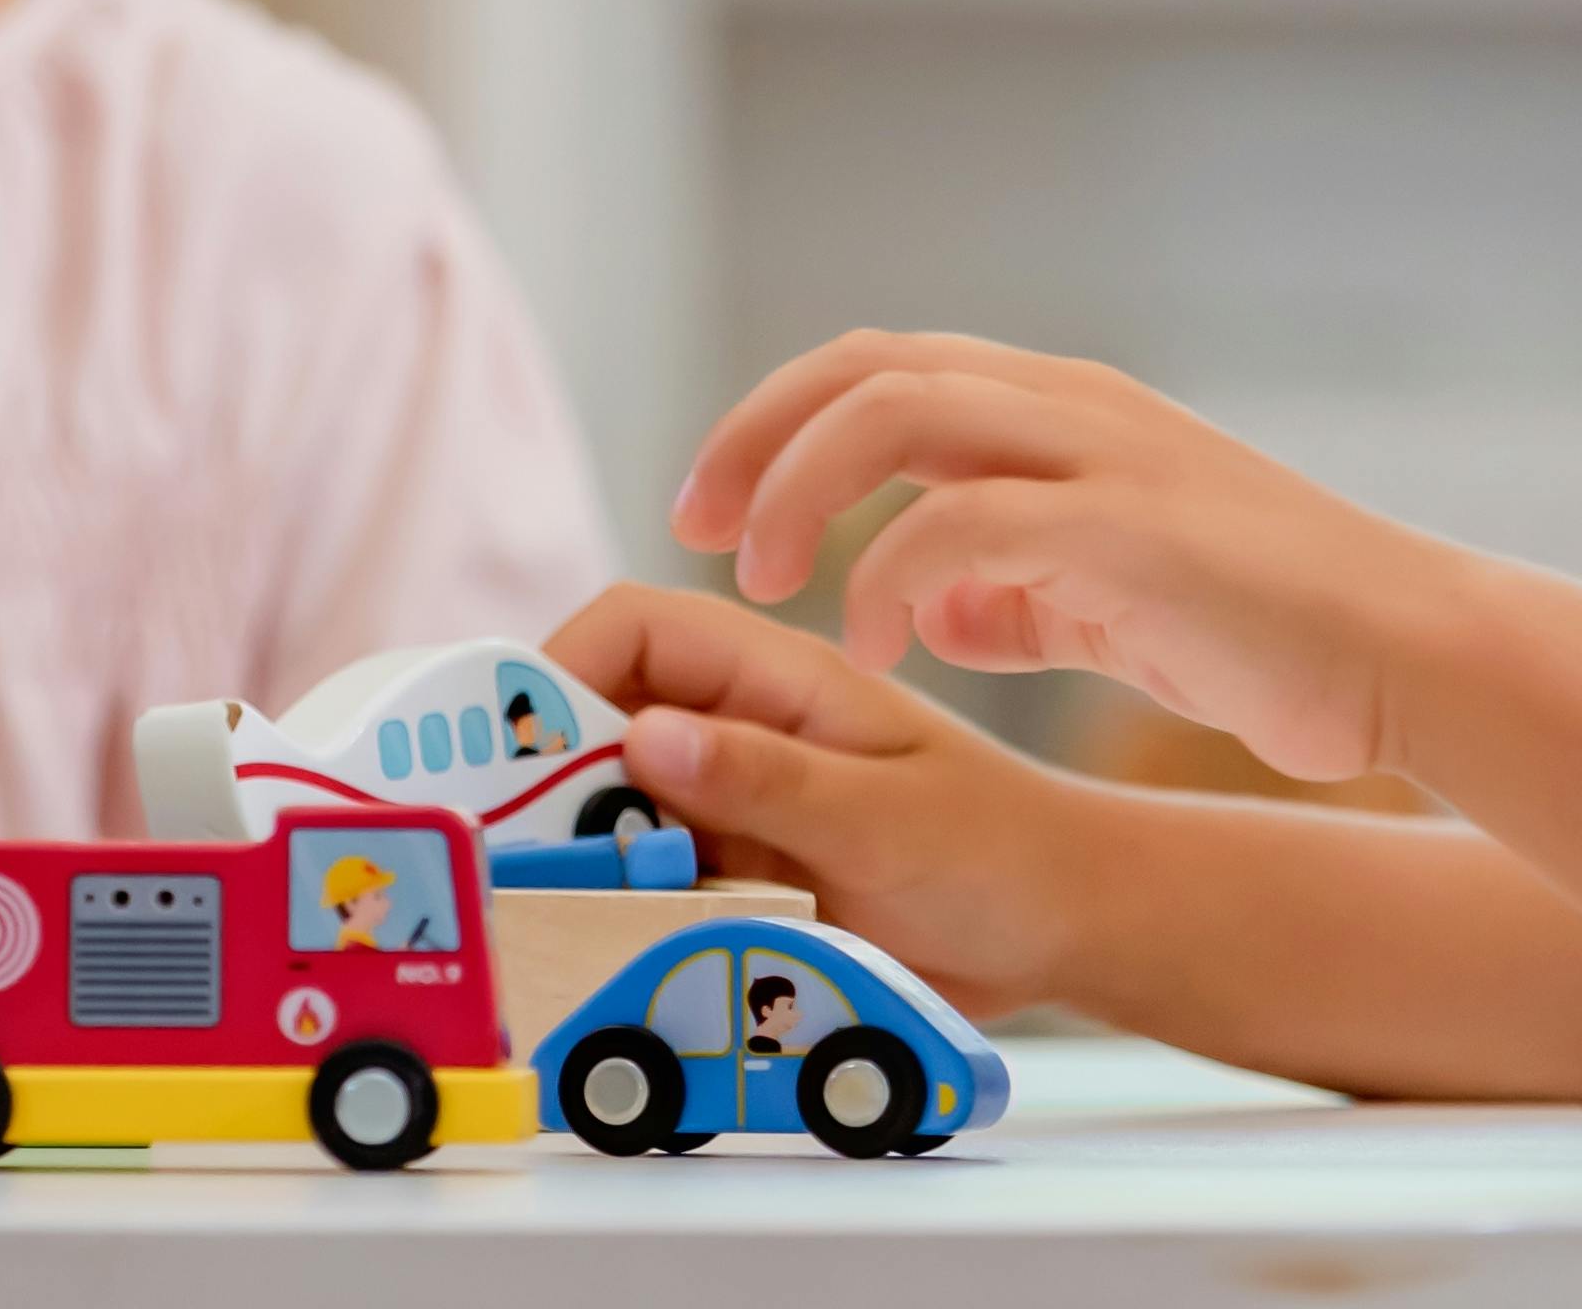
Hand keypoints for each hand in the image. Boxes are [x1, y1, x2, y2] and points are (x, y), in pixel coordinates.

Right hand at [549, 583, 1130, 1016]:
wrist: (1067, 928)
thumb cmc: (1002, 849)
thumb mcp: (885, 816)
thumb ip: (767, 779)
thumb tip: (642, 736)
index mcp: (776, 679)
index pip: (635, 629)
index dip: (561, 669)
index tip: (514, 754)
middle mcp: (743, 733)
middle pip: (602, 725)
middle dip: (551, 783)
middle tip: (524, 861)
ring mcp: (740, 806)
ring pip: (617, 812)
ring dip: (587, 858)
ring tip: (570, 916)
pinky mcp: (745, 878)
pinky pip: (656, 883)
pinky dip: (629, 912)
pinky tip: (623, 953)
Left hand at [677, 331, 1453, 789]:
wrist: (1404, 654)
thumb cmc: (1263, 634)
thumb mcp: (1105, 602)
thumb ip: (1008, 593)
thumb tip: (918, 605)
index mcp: (1058, 409)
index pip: (881, 367)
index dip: (775, 422)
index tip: (708, 506)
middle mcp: (1070, 405)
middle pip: (868, 366)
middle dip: (758, 436)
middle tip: (696, 528)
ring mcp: (1101, 452)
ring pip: (904, 408)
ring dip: (807, 485)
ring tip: (765, 580)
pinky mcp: (1128, 524)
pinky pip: (968, 521)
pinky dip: (893, 573)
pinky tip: (877, 645)